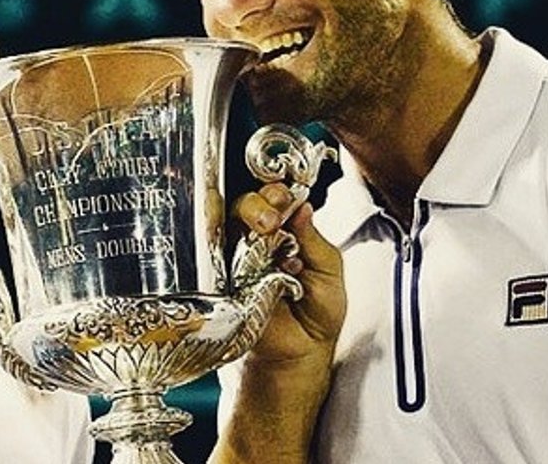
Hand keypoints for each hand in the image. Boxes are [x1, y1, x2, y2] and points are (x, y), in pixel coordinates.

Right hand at [231, 183, 344, 363]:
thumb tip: (302, 206)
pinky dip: (233, 255)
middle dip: (258, 203)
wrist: (302, 353)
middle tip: (273, 216)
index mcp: (285, 233)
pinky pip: (218, 261)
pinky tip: (250, 259)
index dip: (276, 193)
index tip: (285, 197)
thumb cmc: (317, 313)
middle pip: (244, 206)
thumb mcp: (329, 270)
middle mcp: (258, 242)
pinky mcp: (222, 283)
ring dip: (245, 222)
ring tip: (265, 228)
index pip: (274, 200)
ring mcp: (236, 261)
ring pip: (227, 227)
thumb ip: (314, 238)